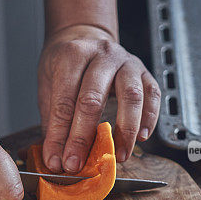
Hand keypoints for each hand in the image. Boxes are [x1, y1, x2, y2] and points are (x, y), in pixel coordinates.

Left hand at [38, 25, 160, 172]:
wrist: (84, 36)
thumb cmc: (65, 64)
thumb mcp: (48, 85)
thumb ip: (53, 120)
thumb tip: (54, 156)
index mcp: (72, 56)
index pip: (64, 101)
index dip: (60, 135)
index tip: (57, 160)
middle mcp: (101, 55)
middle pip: (93, 99)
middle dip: (84, 137)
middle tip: (78, 164)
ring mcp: (126, 61)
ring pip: (130, 96)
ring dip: (125, 131)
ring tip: (118, 155)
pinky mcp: (144, 71)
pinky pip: (152, 95)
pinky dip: (149, 118)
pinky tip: (142, 137)